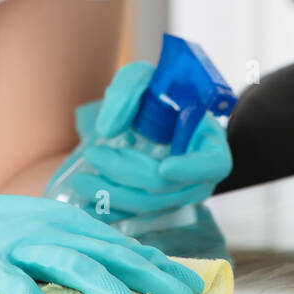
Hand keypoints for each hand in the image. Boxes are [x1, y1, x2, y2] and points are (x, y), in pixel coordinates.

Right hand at [0, 119, 205, 293]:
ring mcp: (13, 243)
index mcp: (63, 224)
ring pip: (62, 262)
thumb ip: (76, 252)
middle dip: (145, 274)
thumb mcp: (38, 236)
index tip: (192, 285)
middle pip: (103, 252)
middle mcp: (46, 229)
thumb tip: (125, 273)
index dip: (156, 265)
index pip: (118, 245)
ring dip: (96, 282)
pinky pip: (6, 279)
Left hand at [57, 61, 232, 222]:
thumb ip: (128, 92)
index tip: (164, 167)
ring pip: (148, 205)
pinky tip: (86, 208)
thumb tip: (106, 129)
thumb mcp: (144, 78)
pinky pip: (135, 215)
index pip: (212, 164)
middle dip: (128, 175)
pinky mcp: (157, 206)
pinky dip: (111, 213)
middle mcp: (199, 177)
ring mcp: (178, 195)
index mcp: (210, 144)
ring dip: (113, 196)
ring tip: (80, 182)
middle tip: (92, 156)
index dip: (191, 169)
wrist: (152, 112)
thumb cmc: (156, 92)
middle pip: (168, 187)